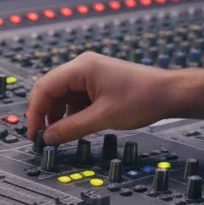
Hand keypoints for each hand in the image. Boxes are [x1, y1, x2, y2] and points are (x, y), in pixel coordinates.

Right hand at [26, 52, 180, 144]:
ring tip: (60, 136)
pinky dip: (72, 112)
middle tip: (43, 138)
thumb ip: (71, 128)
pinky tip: (76, 126)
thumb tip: (48, 138)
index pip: (44, 87)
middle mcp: (83, 66)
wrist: (169, 93)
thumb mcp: (102, 118)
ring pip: (63, 95)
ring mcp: (91, 73)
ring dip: (58, 115)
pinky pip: (76, 97)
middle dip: (44, 114)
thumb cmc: (142, 98)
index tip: (33, 134)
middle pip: (51, 89)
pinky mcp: (99, 82)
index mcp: (81, 68)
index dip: (34, 112)